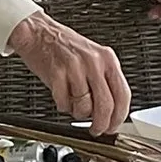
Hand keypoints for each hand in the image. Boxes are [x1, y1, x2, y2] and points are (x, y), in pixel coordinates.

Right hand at [8, 11, 131, 136]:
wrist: (37, 32)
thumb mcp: (93, 58)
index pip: (123, 95)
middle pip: (105, 105)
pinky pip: (64, 102)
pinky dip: (63, 106)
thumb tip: (110, 112)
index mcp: (107, 59)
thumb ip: (103, 81)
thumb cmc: (63, 46)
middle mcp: (93, 62)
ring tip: (73, 105)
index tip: (114, 127)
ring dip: (78, 113)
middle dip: (101, 124)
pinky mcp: (56, 73)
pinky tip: (61, 97)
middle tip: (96, 130)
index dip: (119, 117)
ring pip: (84, 106)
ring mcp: (75, 67)